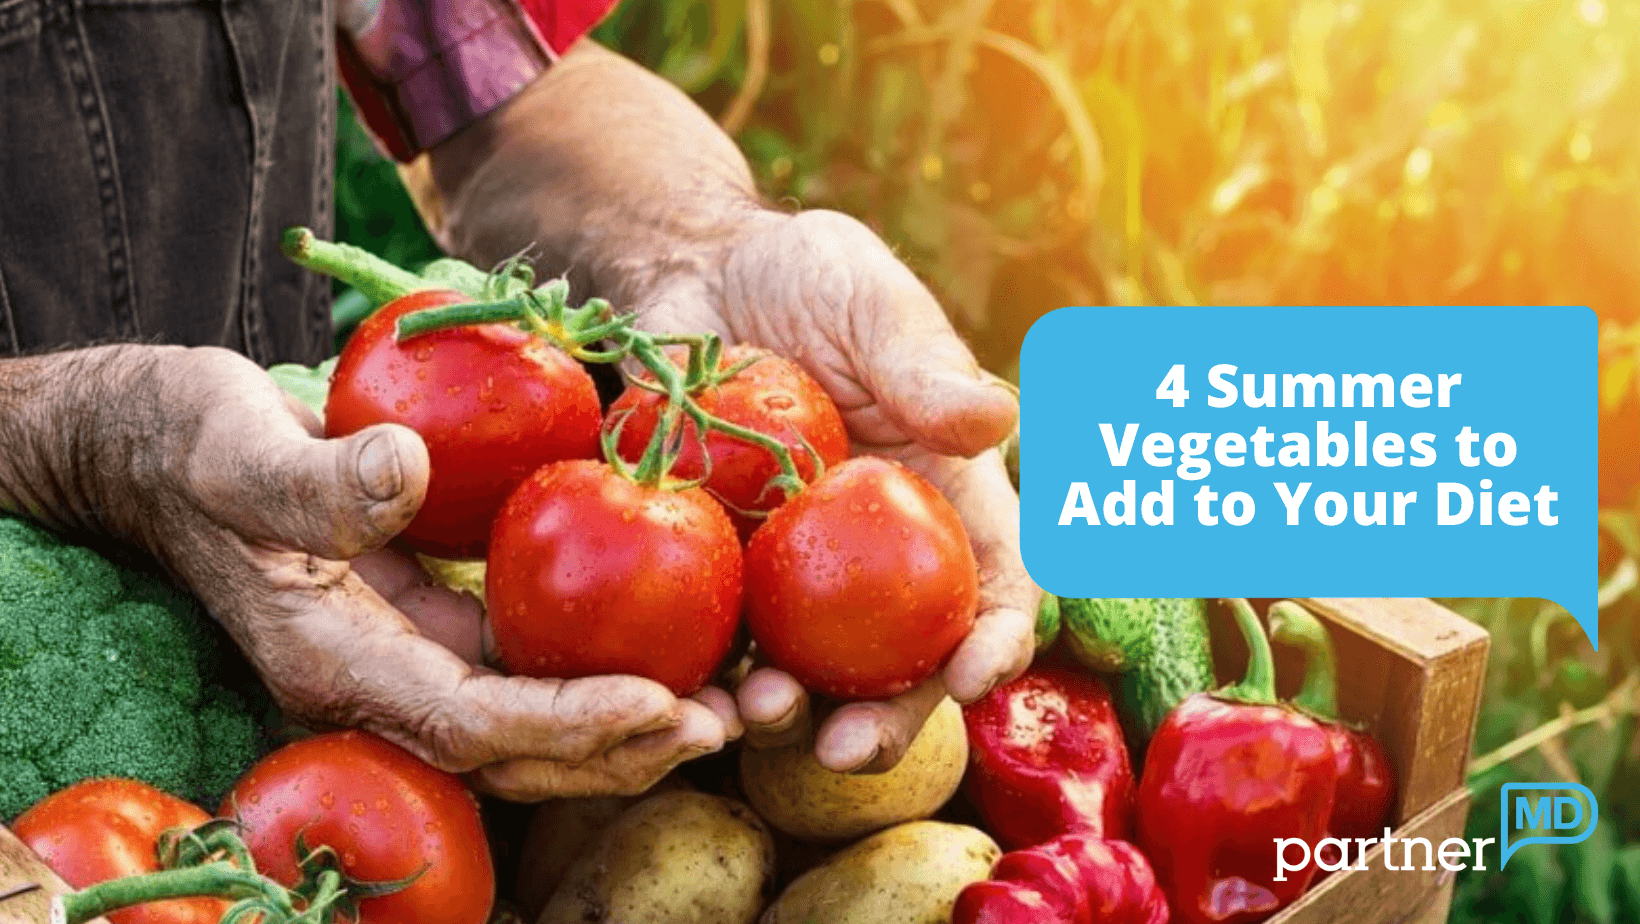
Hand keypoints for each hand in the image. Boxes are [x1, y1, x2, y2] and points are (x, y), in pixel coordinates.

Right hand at [17, 344, 735, 797]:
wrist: (163, 450)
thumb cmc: (189, 441)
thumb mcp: (234, 444)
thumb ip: (311, 477)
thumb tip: (405, 476)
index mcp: (333, 660)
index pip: (469, 724)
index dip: (566, 723)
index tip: (660, 702)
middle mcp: (380, 682)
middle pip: (518, 754)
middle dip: (624, 747)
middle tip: (731, 721)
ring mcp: (410, 659)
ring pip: (535, 724)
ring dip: (632, 723)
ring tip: (735, 702)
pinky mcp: (436, 626)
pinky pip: (530, 668)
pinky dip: (604, 669)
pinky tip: (676, 642)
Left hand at [635, 209, 1039, 771]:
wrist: (693, 274)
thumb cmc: (805, 275)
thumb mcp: (870, 301)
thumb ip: (921, 363)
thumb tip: (992, 420)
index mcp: (946, 500)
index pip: (995, 586)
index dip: (995, 641)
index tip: (971, 674)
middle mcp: (879, 558)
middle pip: (904, 662)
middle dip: (888, 720)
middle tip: (847, 749)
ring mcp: (796, 574)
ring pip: (808, 673)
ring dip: (788, 714)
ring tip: (755, 715)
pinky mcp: (718, 572)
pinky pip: (716, 639)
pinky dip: (703, 676)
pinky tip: (680, 692)